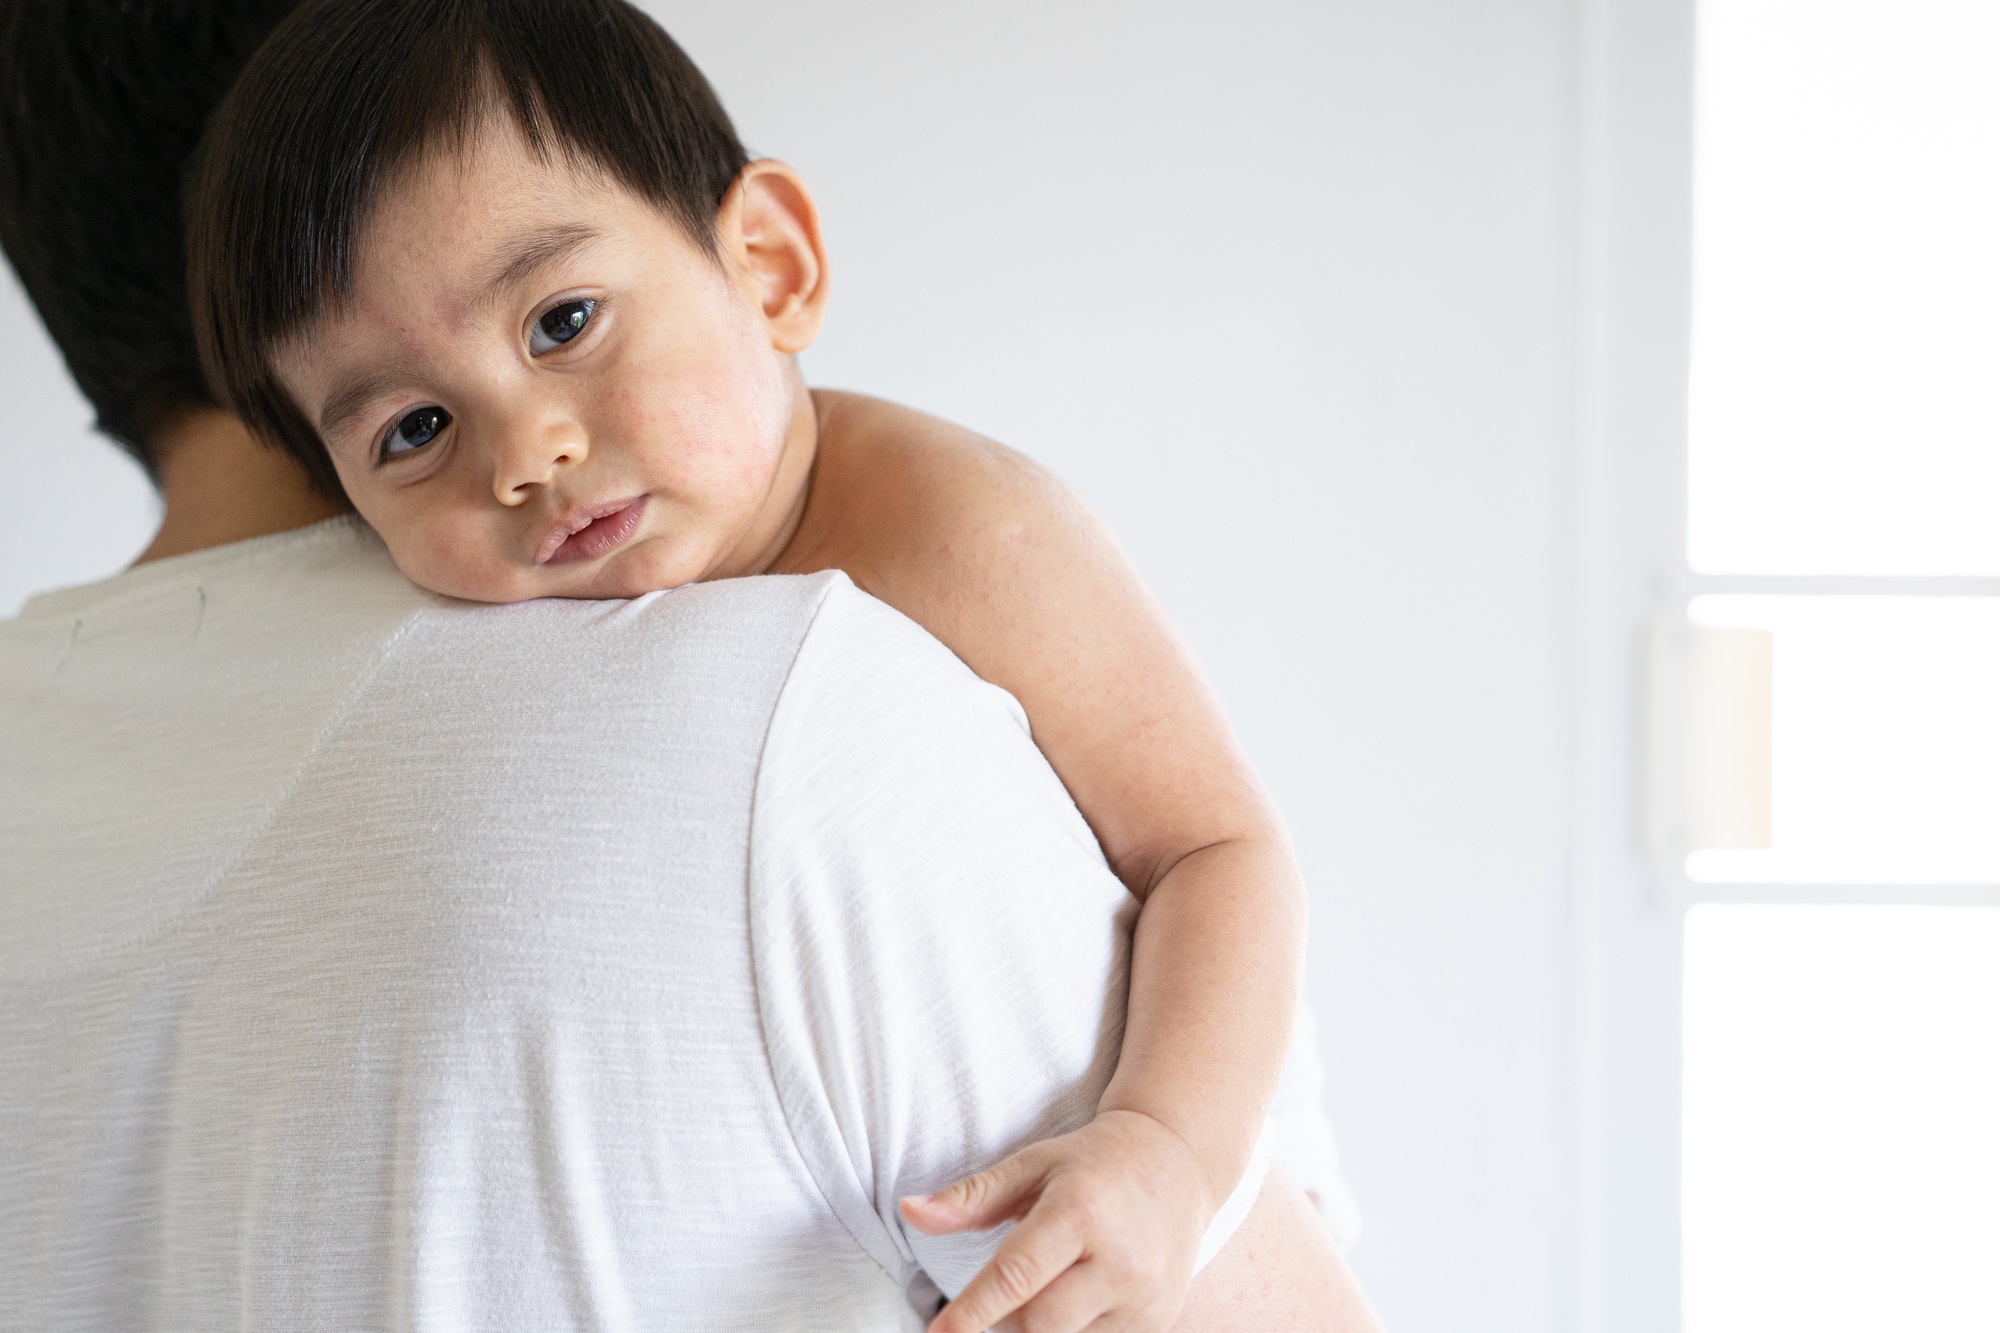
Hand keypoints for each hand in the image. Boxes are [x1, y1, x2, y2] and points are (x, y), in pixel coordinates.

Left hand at [900, 1108, 1214, 1332]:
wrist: (1179, 1162)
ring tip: (1055, 1276)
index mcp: (1081, 1212)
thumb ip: (971, 1196)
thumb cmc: (1093, 1163)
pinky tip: (1082, 1290)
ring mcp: (1143, 1297)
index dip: (973, 1312)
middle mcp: (1119, 1260)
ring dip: (1040, 1323)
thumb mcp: (1032, 1164)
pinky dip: (1072, 1327)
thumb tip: (910, 1211)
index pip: (1016, 1275)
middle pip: (1037, 1324)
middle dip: (1005, 1317)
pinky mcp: (1156, 1322)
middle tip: (1010, 1283)